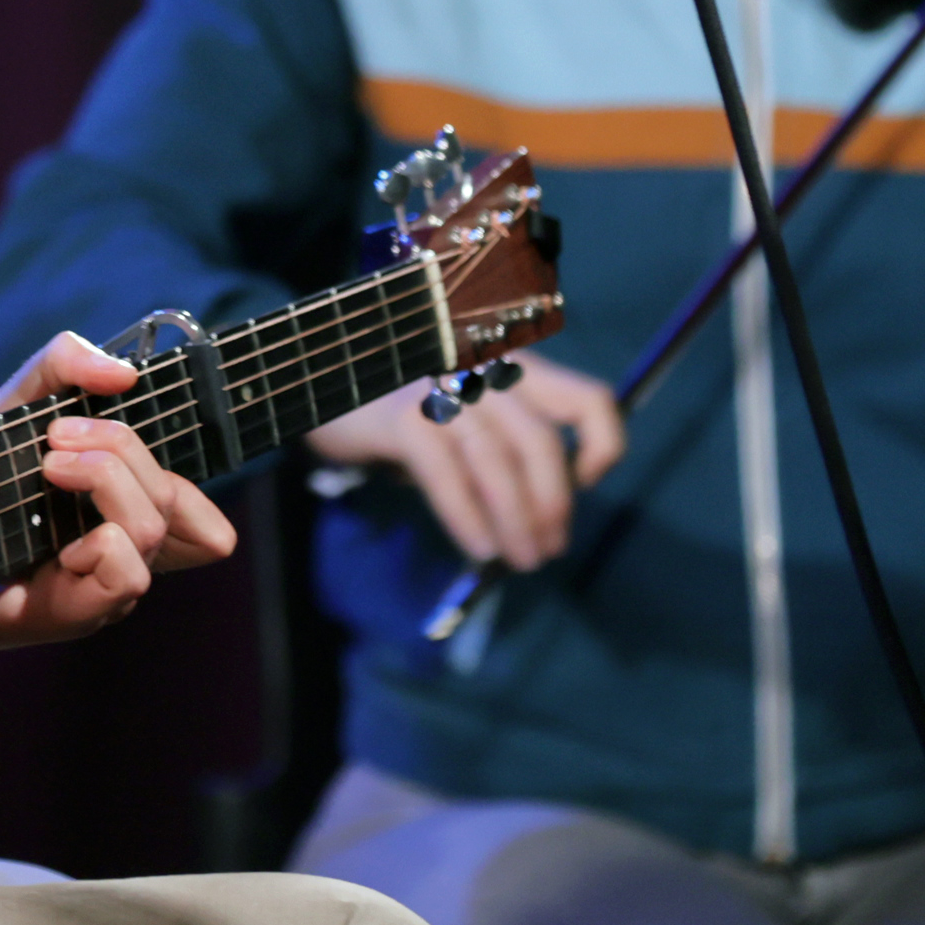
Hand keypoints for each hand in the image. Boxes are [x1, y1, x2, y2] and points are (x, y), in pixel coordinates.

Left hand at [0, 332, 240, 648]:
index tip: (102, 439)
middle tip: (54, 440)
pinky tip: (53, 544)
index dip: (187, 489)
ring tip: (47, 470)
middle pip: (171, 499)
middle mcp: (122, 560)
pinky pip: (126, 572)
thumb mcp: (14, 405)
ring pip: (149, 528)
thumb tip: (124, 373)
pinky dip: (95, 541)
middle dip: (116, 447)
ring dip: (103, 480)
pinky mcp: (75, 615)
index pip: (206, 530)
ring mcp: (102, 592)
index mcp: (123, 520)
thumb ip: (64, 367)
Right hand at [304, 357, 623, 571]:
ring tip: (520, 560)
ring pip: (498, 462)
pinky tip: (478, 548)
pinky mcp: (403, 416)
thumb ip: (506, 447)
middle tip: (549, 550)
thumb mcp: (466, 416)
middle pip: (542, 443)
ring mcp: (443, 387)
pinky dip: (467, 517)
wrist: (321, 383)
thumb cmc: (402, 411)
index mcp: (515, 364)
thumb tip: (541, 519)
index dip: (603, 445)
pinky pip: (447, 474)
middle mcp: (487, 368)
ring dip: (516, 522)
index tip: (588, 482)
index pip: (588, 399)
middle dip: (553, 506)